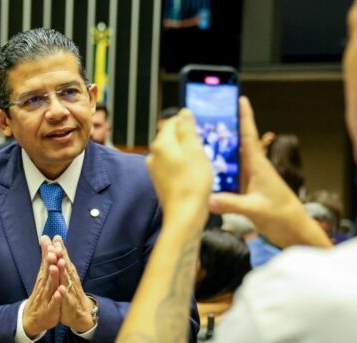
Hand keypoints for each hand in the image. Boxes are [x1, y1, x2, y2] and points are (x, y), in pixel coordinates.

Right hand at [22, 236, 62, 337]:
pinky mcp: (50, 308)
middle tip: (53, 250)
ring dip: (53, 276)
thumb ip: (45, 259)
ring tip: (56, 266)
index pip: (46, 262)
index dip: (49, 251)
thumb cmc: (40, 295)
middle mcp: (44, 285)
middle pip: (47, 271)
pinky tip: (61, 291)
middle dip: (50, 260)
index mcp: (44, 277)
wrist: (32, 317)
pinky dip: (58, 297)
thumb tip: (46, 241)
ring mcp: (47, 296)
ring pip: (51, 285)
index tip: (51, 239)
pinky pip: (54, 302)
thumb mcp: (43, 277)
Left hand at [53, 236, 94, 332]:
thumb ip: (61, 260)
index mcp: (68, 273)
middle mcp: (71, 280)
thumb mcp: (65, 275)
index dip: (60, 249)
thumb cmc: (71, 292)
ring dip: (63, 271)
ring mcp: (71, 291)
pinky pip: (66, 298)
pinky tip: (61, 289)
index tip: (56, 238)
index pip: (64, 258)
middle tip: (56, 246)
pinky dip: (64, 294)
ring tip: (60, 262)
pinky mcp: (69, 303)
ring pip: (66, 280)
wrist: (81, 313)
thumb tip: (58, 244)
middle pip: (66, 266)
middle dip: (61, 256)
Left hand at [147, 108, 210, 229]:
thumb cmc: (192, 183)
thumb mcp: (195, 150)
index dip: (188, 124)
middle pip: (171, 138)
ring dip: (186, 154)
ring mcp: (155, 170)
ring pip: (172, 153)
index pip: (172, 122)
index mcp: (161, 144)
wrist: (185, 215)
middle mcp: (153, 155)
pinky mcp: (160, 182)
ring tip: (201, 163)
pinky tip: (194, 175)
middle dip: (187, 140)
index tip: (201, 131)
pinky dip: (183, 167)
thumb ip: (187, 129)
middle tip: (204, 148)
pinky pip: (172, 167)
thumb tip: (183, 112)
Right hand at [208, 97, 330, 248]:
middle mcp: (254, 169)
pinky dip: (219, 173)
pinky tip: (206, 173)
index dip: (245, 117)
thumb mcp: (255, 209)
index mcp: (258, 166)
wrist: (294, 230)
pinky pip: (230, 177)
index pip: (250, 136)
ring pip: (232, 161)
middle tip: (206, 120)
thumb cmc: (281, 216)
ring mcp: (251, 180)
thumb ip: (231, 203)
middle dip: (224, 131)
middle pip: (237, 144)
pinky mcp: (247, 191)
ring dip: (219, 152)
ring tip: (199, 143)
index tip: (240, 99)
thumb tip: (207, 199)